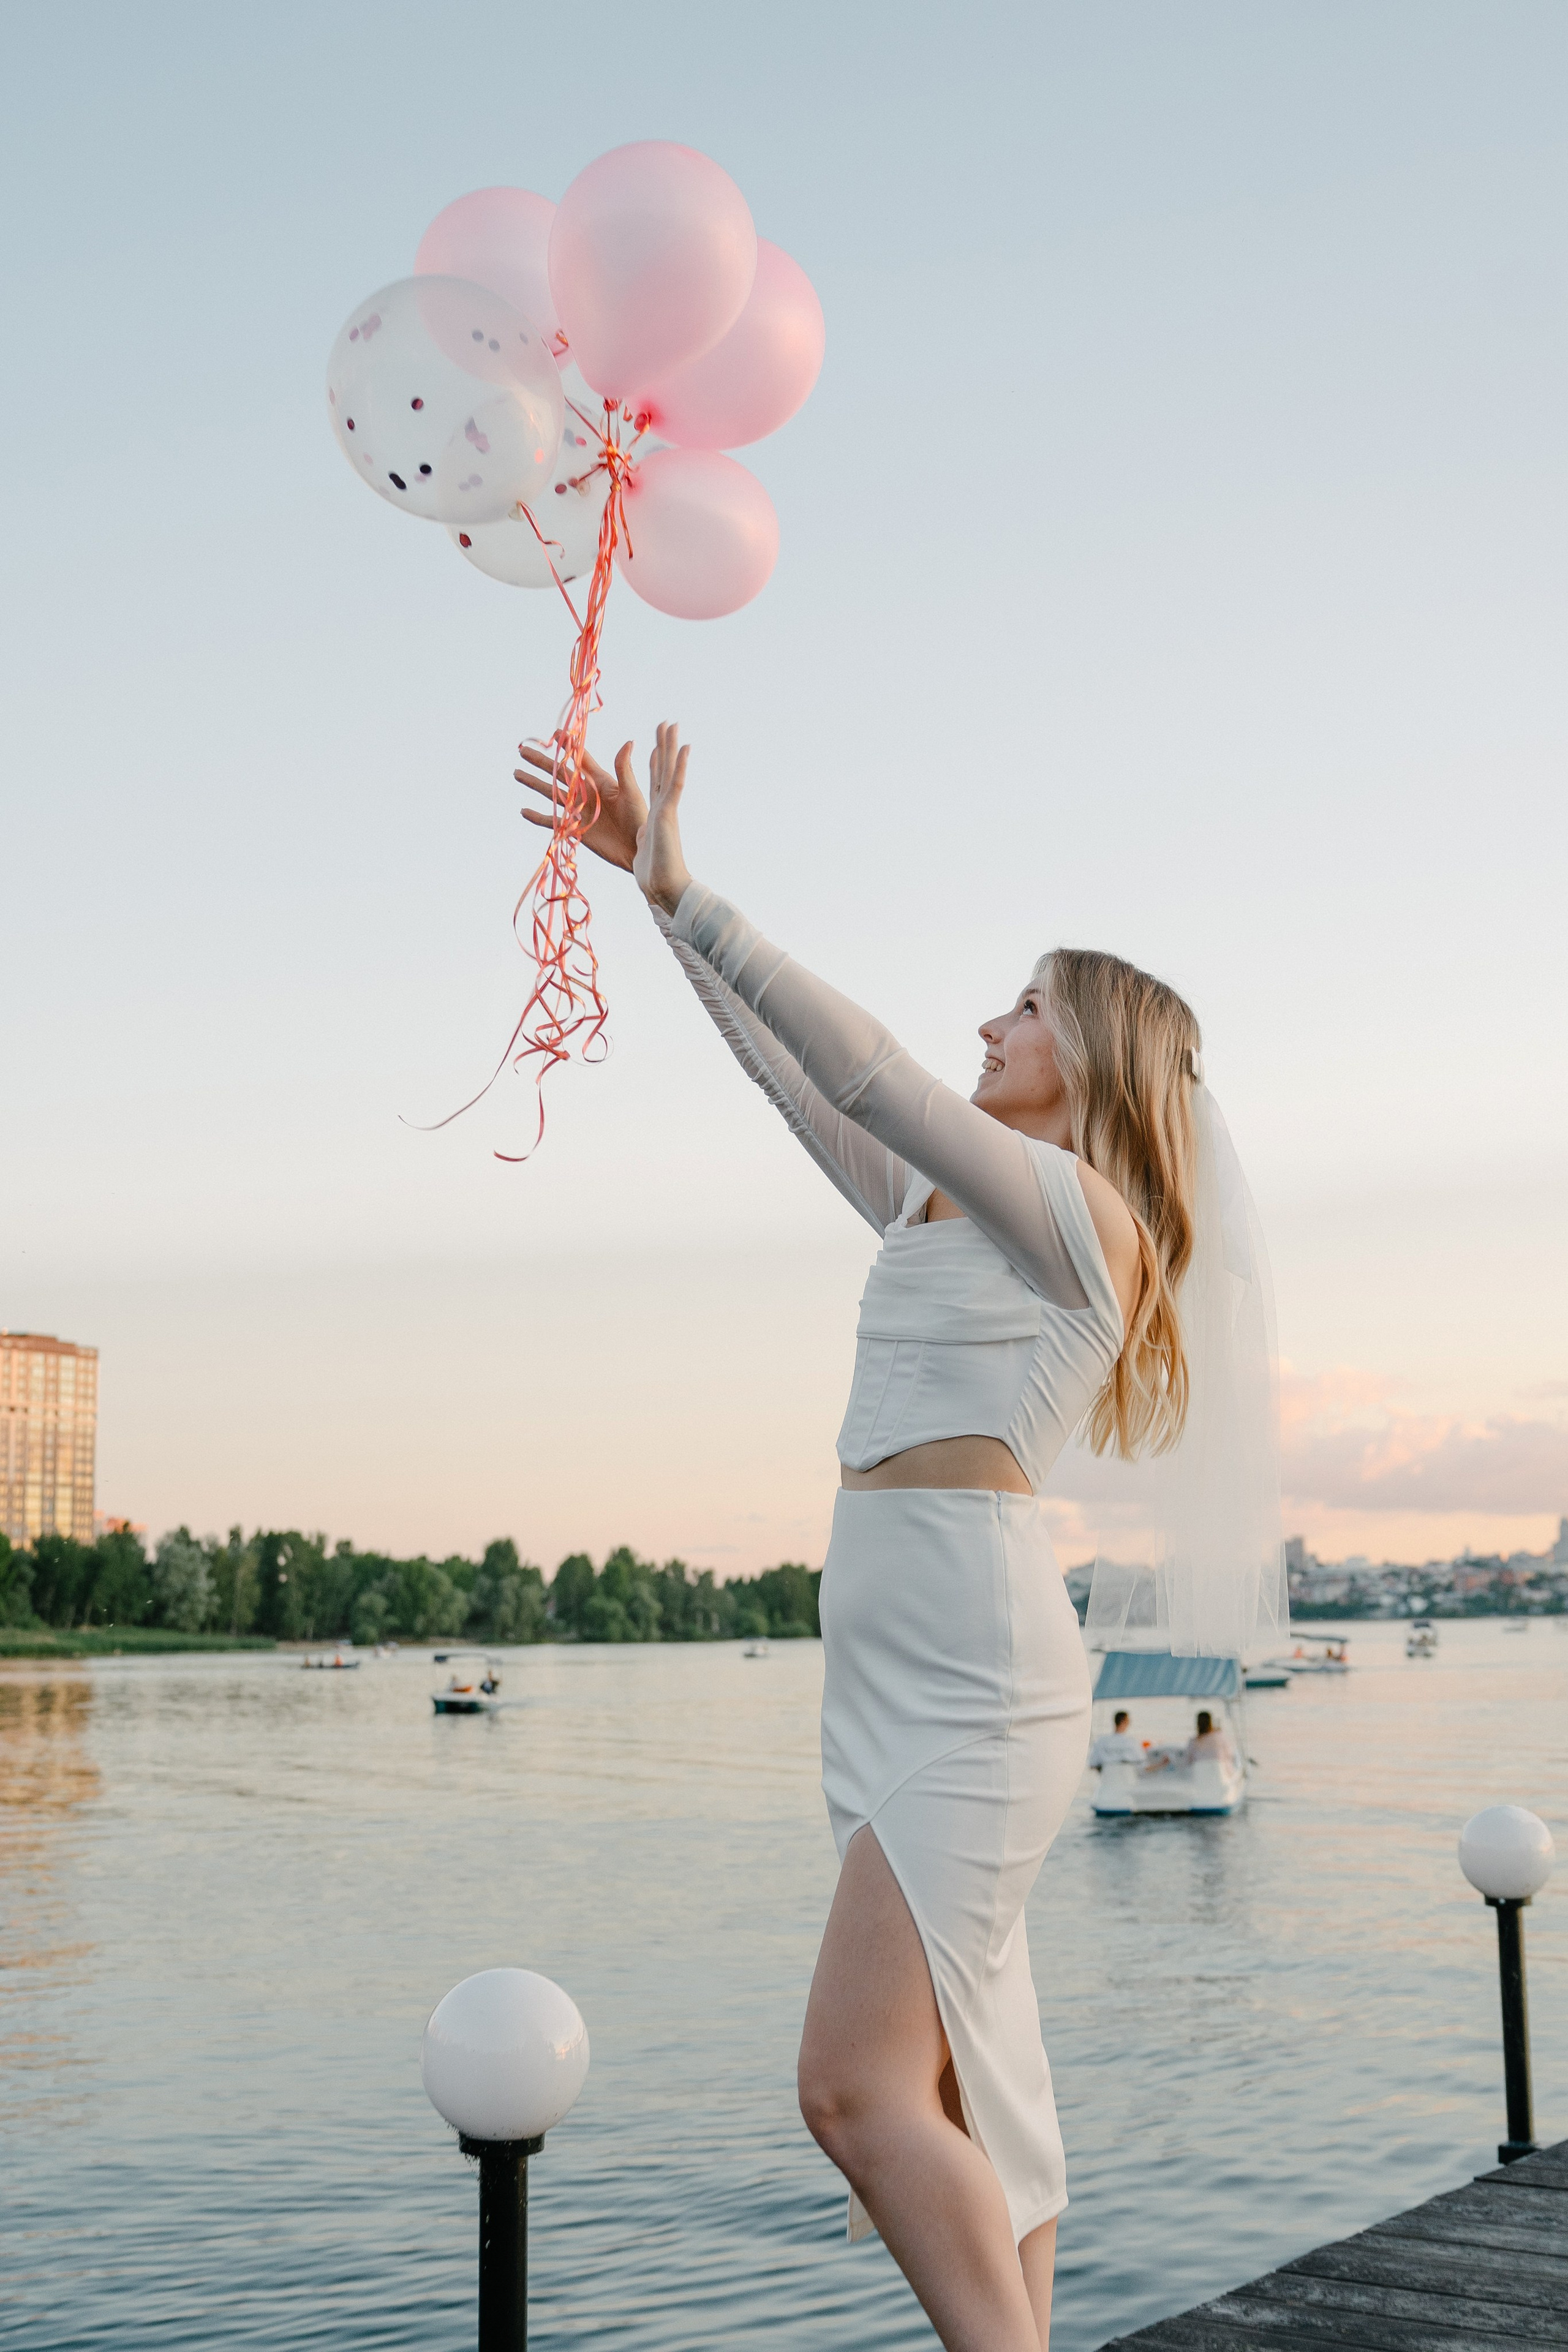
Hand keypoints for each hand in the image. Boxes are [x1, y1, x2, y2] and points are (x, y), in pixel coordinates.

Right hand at [515, 739, 645, 872]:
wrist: (637, 848)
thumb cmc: (639, 818)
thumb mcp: (631, 792)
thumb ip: (624, 768)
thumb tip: (628, 741)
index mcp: (599, 780)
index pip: (579, 759)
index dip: (567, 746)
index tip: (555, 732)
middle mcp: (585, 793)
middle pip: (558, 773)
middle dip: (541, 762)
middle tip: (523, 750)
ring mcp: (577, 811)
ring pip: (550, 793)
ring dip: (533, 783)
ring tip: (517, 773)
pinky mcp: (573, 829)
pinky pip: (551, 821)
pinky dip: (537, 817)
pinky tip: (523, 810)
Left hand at [631, 721, 692, 915]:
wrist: (665, 887)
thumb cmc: (655, 875)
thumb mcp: (644, 848)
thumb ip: (644, 837)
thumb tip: (642, 836)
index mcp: (656, 814)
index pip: (655, 782)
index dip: (657, 763)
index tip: (658, 746)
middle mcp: (664, 808)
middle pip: (663, 771)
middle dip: (665, 747)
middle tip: (667, 723)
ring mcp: (668, 809)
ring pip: (670, 772)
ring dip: (672, 748)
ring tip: (672, 725)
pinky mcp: (669, 814)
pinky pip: (675, 785)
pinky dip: (680, 767)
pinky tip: (684, 748)